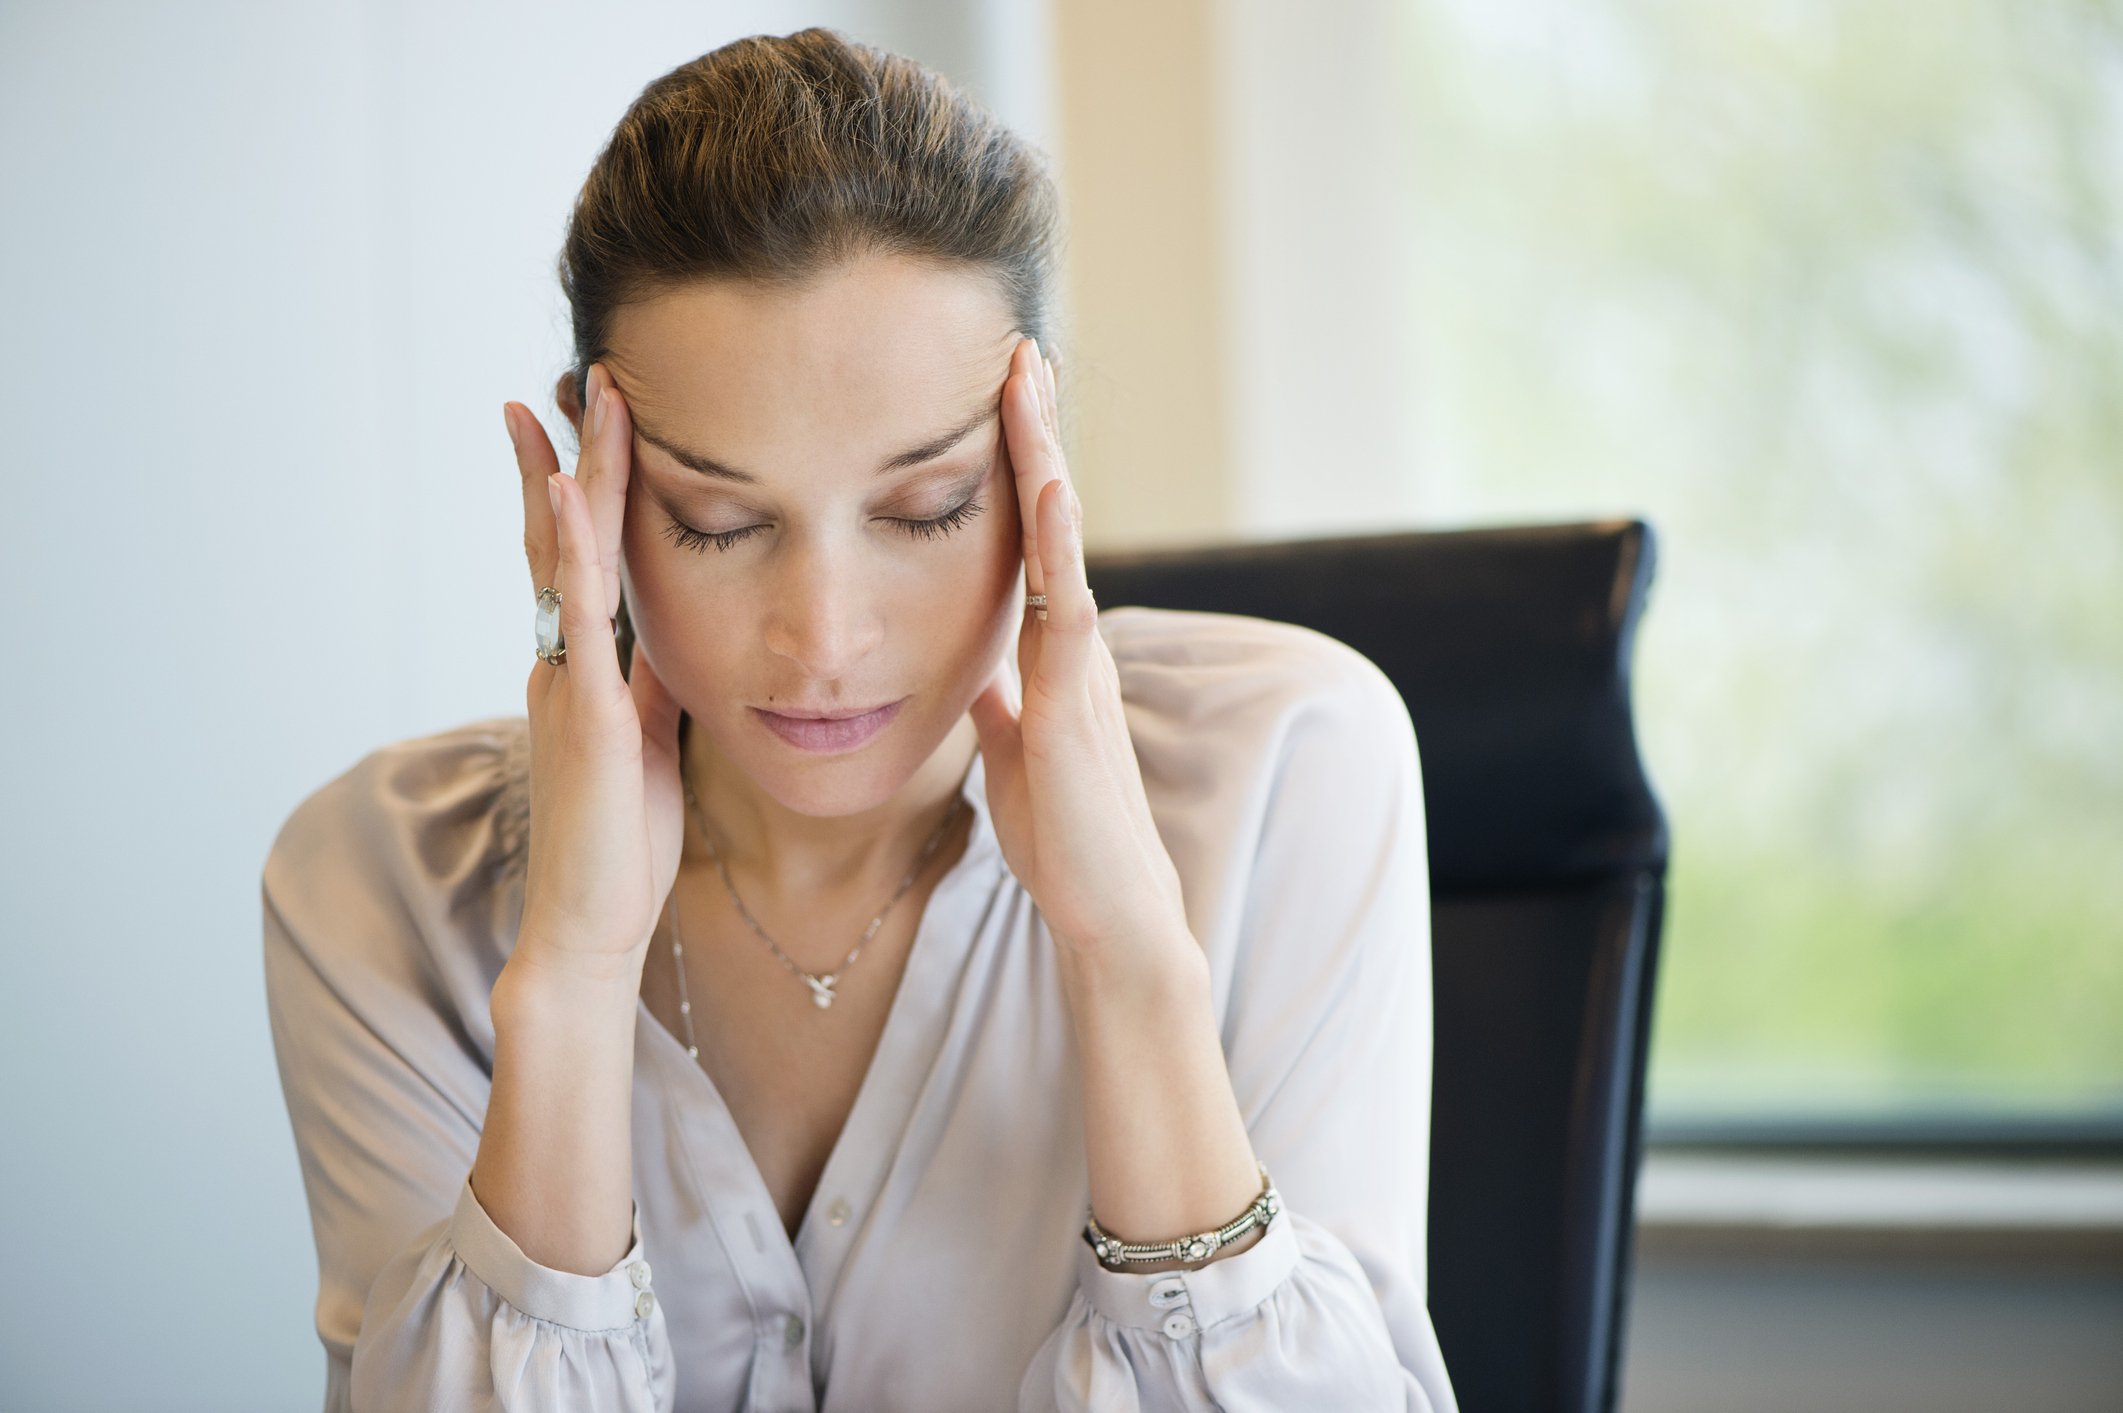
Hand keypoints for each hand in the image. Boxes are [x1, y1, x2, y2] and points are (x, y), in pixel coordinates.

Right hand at [502, 365, 684, 986]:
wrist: (591, 923)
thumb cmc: (622, 841)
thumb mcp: (647, 738)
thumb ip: (649, 681)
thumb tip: (672, 632)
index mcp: (586, 668)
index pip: (580, 559)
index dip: (580, 489)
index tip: (584, 420)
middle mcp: (564, 661)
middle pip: (562, 537)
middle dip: (565, 455)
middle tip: (572, 375)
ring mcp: (569, 680)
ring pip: (567, 557)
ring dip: (574, 473)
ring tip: (579, 397)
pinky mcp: (588, 712)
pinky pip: (578, 615)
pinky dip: (571, 548)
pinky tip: (566, 492)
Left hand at [966, 338, 1192, 966]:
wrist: (1107, 908)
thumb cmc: (1063, 836)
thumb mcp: (1012, 749)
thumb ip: (999, 699)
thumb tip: (972, 663)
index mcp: (1052, 649)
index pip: (1032, 538)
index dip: (1016, 467)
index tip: (999, 398)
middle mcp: (1073, 639)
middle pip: (1051, 514)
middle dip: (1033, 432)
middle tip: (1019, 349)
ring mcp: (1079, 662)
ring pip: (1061, 538)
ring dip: (1043, 456)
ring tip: (1028, 380)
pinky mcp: (1075, 698)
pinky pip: (1066, 603)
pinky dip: (1060, 541)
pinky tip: (1052, 485)